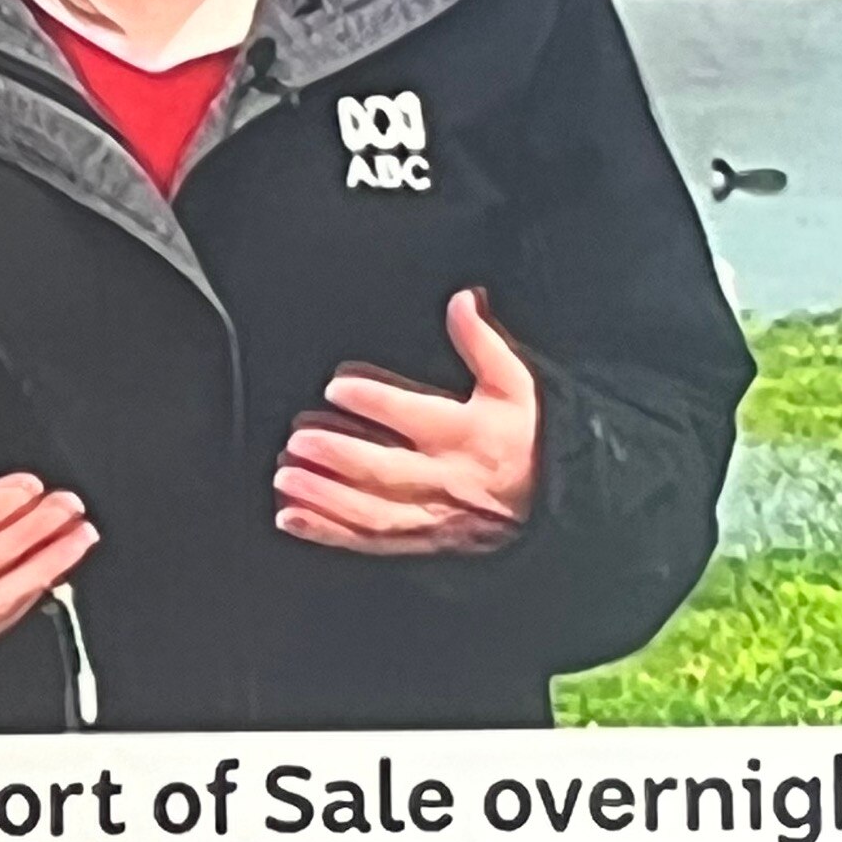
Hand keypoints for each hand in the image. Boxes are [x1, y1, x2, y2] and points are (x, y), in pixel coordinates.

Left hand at [274, 288, 538, 556]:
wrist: (556, 506)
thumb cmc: (530, 439)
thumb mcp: (515, 384)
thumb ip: (481, 341)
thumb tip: (462, 300)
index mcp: (465, 435)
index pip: (413, 416)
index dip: (373, 401)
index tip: (337, 387)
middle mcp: (444, 479)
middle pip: (383, 471)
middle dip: (336, 455)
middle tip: (298, 439)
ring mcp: (430, 516)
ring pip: (370, 513)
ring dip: (323, 497)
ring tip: (286, 476)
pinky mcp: (420, 540)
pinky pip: (369, 542)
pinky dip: (328, 533)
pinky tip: (292, 517)